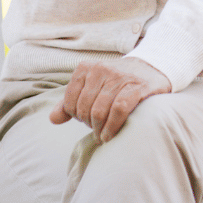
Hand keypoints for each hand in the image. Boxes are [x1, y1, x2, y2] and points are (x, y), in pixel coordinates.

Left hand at [49, 57, 170, 141]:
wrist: (150, 69)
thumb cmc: (115, 83)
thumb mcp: (91, 87)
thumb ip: (70, 102)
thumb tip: (53, 119)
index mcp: (87, 67)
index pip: (70, 102)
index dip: (76, 116)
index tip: (85, 119)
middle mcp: (102, 68)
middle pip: (85, 108)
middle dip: (89, 124)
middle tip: (97, 128)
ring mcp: (121, 76)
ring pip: (100, 111)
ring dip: (100, 130)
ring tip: (103, 135)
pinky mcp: (138, 87)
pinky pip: (119, 110)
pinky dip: (112, 126)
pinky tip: (110, 134)